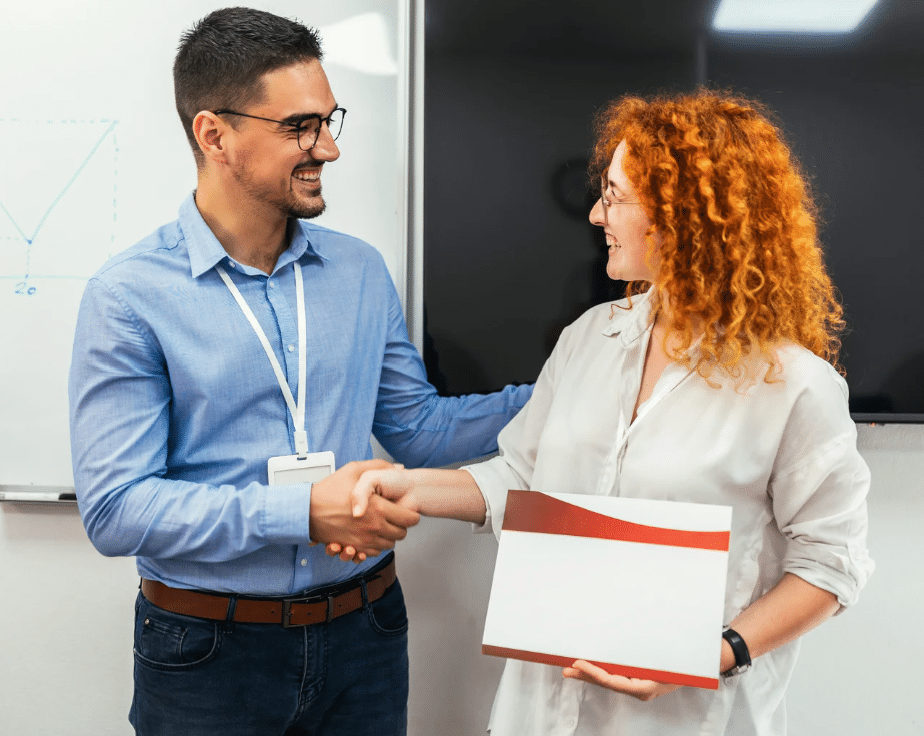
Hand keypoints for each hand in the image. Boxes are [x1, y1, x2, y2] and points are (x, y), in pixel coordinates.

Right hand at [309, 460, 419, 559]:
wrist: (306, 511)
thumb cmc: (329, 491)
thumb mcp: (354, 470)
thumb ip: (379, 466)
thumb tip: (398, 468)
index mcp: (378, 508)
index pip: (410, 519)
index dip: (411, 514)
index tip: (406, 509)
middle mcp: (374, 527)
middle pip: (402, 534)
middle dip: (400, 525)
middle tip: (393, 516)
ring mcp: (364, 540)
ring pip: (390, 544)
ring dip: (388, 535)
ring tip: (381, 524)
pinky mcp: (355, 548)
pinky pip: (375, 552)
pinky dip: (375, 545)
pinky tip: (370, 533)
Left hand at [561, 660, 681, 701]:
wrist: (699, 665)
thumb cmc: (685, 662)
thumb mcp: (667, 659)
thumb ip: (647, 658)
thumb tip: (627, 649)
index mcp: (646, 686)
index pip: (614, 682)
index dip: (594, 673)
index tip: (579, 663)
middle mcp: (641, 690)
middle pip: (607, 684)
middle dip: (585, 675)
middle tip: (566, 668)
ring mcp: (639, 687)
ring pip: (609, 681)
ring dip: (590, 674)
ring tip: (571, 668)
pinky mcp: (638, 680)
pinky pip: (617, 677)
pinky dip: (602, 672)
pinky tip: (590, 667)